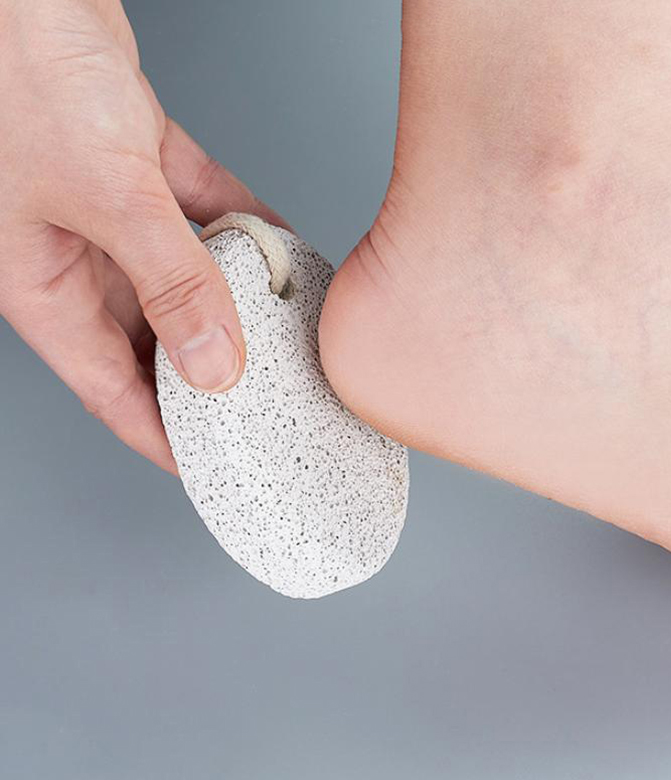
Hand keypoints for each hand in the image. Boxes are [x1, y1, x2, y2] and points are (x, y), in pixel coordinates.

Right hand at [0, 0, 286, 471]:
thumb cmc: (18, 68)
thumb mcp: (104, 195)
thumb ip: (168, 280)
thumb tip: (214, 363)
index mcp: (44, 287)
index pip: (112, 391)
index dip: (162, 435)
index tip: (215, 464)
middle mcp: (78, 257)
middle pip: (157, 340)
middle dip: (211, 372)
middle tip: (271, 401)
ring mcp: (112, 212)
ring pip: (186, 276)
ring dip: (235, 298)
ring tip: (288, 331)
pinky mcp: (141, 164)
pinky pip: (204, 213)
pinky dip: (242, 228)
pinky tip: (280, 249)